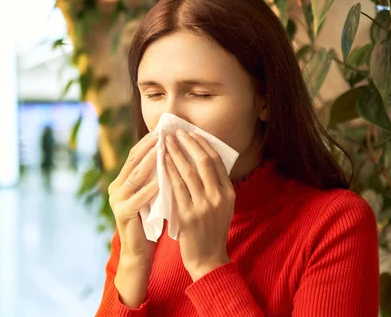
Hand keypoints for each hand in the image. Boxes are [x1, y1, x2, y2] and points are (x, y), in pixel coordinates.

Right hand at [108, 133, 159, 264]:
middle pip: (133, 161)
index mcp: (122, 181)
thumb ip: (156, 176)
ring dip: (150, 162)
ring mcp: (117, 201)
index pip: (135, 155)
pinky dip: (150, 188)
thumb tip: (172, 151)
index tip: (163, 129)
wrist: (140, 252)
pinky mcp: (123, 214)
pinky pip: (138, 198)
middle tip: (163, 133)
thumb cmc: (151, 221)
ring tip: (163, 149)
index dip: (148, 142)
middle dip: (148, 146)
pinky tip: (161, 181)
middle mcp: (116, 188)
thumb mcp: (153, 194)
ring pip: (135, 176)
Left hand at [165, 130, 234, 281]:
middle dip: (189, 143)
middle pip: (204, 162)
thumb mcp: (221, 207)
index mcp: (229, 193)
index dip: (203, 144)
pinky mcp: (189, 215)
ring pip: (188, 172)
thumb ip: (215, 186)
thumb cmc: (211, 231)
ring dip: (176, 153)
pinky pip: (176, 188)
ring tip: (166, 141)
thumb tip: (201, 160)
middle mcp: (219, 197)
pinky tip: (161, 162)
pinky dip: (168, 171)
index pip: (216, 161)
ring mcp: (204, 206)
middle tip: (176, 131)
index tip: (191, 132)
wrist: (208, 260)